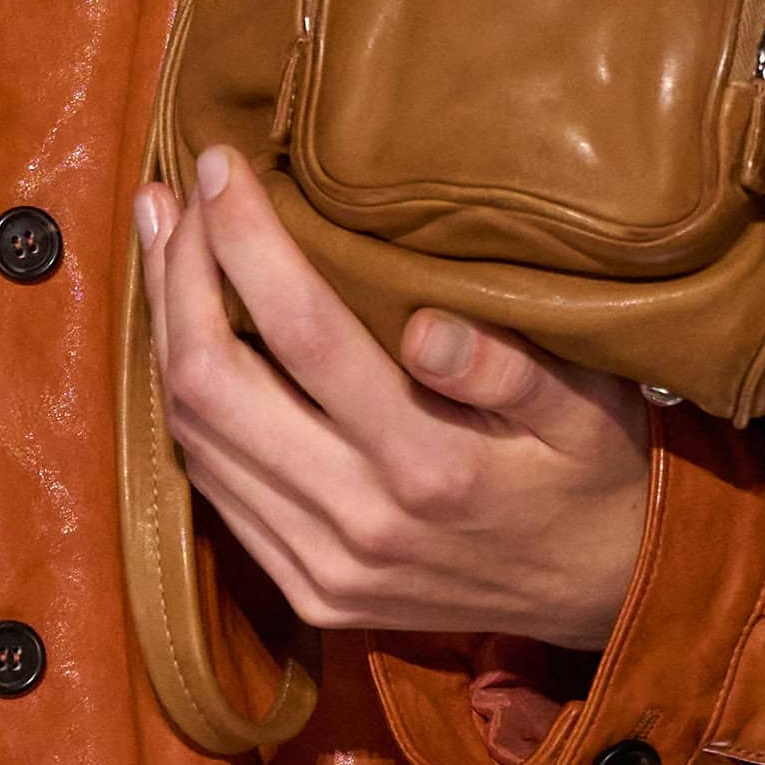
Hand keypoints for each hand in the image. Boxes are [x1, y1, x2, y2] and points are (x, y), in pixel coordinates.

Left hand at [132, 146, 650, 652]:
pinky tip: (184, 336)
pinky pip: (210, 487)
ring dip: (164, 330)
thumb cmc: (597, 474)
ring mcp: (321, 565)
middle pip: (214, 384)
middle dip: (177, 275)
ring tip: (161, 242)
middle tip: (170, 195)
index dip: (244, 240)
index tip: (218, 165)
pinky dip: (184, 402)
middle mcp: (358, 521)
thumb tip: (422, 326)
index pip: (302, 333)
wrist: (603, 600)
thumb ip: (510, 368)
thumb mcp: (590, 410)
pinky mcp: (306, 590)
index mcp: (429, 465)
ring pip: (193, 436)